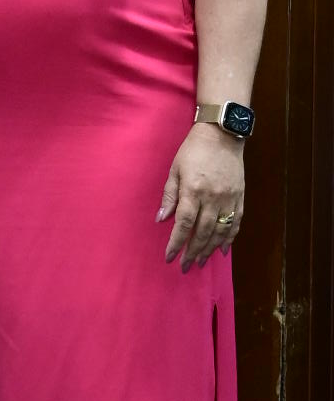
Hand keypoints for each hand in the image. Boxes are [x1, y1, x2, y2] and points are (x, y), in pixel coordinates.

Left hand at [158, 125, 243, 269]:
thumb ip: (169, 195)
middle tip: (185, 266)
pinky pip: (236, 222)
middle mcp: (213, 197)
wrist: (222, 134)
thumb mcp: (175, 169)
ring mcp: (229, 198)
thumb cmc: (193, 150)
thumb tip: (161, 219)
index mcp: (193, 190)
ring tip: (201, 262)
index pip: (184, 223)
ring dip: (210, 249)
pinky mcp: (240, 196)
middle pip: (203, 231)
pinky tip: (223, 249)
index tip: (170, 257)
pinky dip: (230, 238)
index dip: (177, 243)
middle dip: (193, 251)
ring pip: (220, 231)